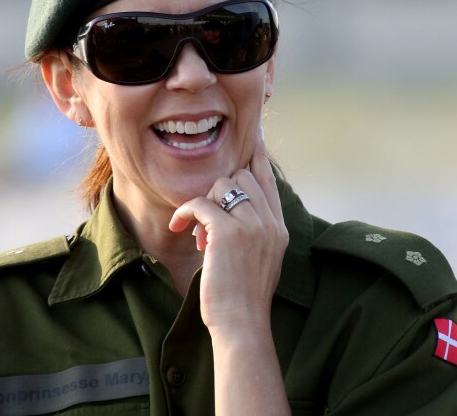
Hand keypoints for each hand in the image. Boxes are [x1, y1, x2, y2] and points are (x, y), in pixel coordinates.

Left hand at [169, 126, 288, 332]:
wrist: (242, 324)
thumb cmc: (243, 294)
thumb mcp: (260, 256)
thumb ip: (254, 227)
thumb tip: (232, 202)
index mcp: (279, 226)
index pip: (267, 177)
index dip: (257, 154)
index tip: (252, 135)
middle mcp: (270, 221)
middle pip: (242, 175)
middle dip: (219, 189)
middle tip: (207, 218)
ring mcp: (252, 224)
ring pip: (222, 184)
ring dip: (203, 203)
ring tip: (198, 233)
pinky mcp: (228, 232)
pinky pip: (201, 203)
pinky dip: (186, 212)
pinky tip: (179, 226)